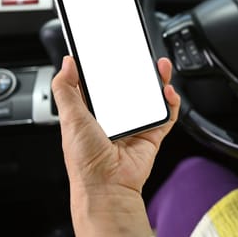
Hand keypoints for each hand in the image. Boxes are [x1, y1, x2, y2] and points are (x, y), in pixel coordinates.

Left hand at [52, 56, 179, 236]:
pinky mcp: (152, 135)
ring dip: (158, 81)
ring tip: (160, 67)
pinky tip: (168, 92)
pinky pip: (166, 115)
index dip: (111, 66)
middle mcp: (116, 117)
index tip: (116, 51)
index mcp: (94, 111)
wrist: (107, 186)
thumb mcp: (70, 118)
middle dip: (140, 70)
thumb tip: (67, 63)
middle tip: (143, 56)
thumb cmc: (85, 160)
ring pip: (151, 97)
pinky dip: (171, 102)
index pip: (104, 82)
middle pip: (132, 86)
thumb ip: (66, 89)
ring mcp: (136, 125)